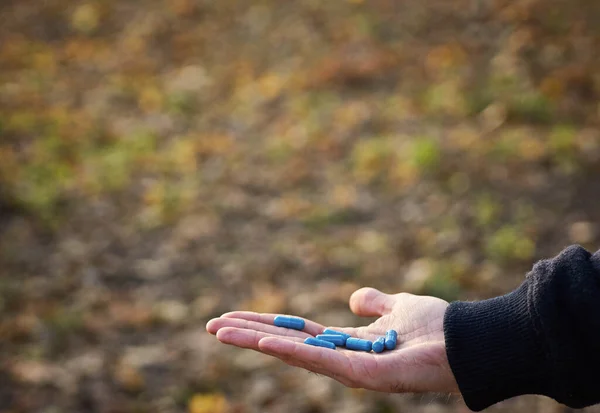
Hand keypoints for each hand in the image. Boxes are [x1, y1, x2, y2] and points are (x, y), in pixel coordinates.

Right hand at [206, 287, 458, 393]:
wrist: (464, 343)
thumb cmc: (434, 327)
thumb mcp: (396, 306)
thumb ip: (374, 302)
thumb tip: (353, 298)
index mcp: (346, 343)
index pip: (296, 333)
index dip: (265, 326)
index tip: (233, 318)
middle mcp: (341, 357)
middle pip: (285, 343)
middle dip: (248, 335)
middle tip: (211, 327)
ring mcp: (348, 368)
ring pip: (292, 353)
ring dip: (255, 342)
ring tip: (221, 332)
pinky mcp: (360, 374)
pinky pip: (319, 361)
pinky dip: (289, 352)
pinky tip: (262, 342)